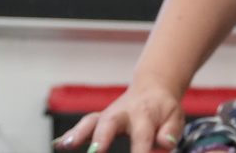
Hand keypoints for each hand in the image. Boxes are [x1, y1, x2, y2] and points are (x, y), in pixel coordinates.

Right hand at [54, 82, 185, 152]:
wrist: (153, 89)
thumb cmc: (164, 109)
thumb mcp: (175, 117)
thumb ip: (171, 132)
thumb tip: (164, 145)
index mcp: (146, 114)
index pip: (143, 136)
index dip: (140, 152)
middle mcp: (124, 113)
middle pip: (111, 123)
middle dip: (101, 138)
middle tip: (96, 152)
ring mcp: (109, 115)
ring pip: (92, 121)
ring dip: (78, 133)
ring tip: (67, 145)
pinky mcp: (100, 119)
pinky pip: (85, 124)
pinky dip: (71, 134)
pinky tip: (59, 144)